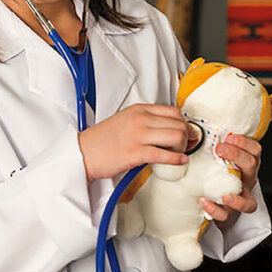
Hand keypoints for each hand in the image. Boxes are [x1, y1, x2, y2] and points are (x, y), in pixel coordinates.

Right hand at [78, 104, 197, 182]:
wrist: (83, 153)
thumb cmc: (102, 140)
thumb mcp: (125, 120)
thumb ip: (144, 121)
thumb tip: (166, 128)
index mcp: (138, 110)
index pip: (173, 111)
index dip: (185, 123)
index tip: (188, 133)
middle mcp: (140, 119)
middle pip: (178, 123)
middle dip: (186, 136)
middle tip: (186, 146)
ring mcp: (138, 135)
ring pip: (176, 136)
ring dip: (182, 147)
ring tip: (177, 154)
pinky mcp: (136, 153)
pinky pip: (165, 154)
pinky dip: (177, 159)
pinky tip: (179, 161)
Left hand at [199, 133, 261, 224]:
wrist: (215, 202)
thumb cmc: (215, 172)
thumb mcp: (217, 156)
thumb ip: (213, 143)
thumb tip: (194, 122)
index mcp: (246, 165)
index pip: (255, 150)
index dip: (245, 142)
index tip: (229, 136)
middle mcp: (246, 181)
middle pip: (252, 166)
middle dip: (237, 156)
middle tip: (220, 149)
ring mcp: (239, 198)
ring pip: (248, 202)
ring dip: (236, 197)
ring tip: (224, 193)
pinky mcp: (227, 213)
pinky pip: (225, 215)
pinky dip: (215, 209)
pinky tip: (203, 200)